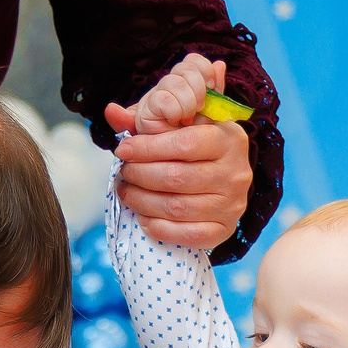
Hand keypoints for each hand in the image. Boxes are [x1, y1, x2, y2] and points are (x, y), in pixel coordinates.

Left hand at [107, 55, 253, 249]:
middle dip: (141, 175)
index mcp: (228, 139)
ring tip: (127, 192)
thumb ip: (144, 118)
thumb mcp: (177, 123)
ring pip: (178, 208)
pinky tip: (144, 217)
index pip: (183, 144)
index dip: (147, 148)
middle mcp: (236, 172)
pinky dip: (160, 228)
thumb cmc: (195, 144)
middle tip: (125, 172)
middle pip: (177, 178)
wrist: (223, 173)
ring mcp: (233, 204)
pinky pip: (189, 235)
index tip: (123, 150)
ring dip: (143, 202)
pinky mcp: (226, 229)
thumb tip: (111, 112)